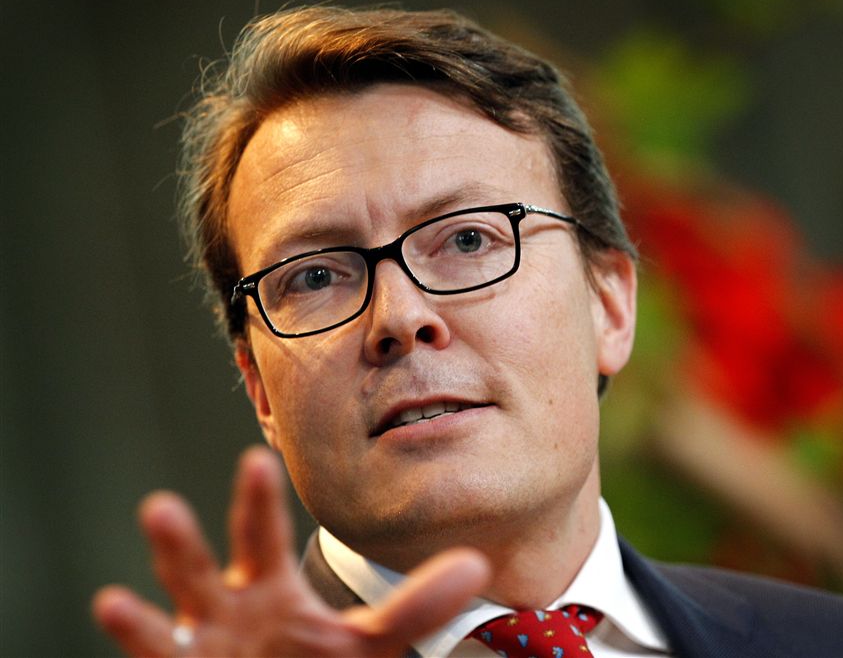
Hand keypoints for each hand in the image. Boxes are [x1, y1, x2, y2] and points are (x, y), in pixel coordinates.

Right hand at [93, 446, 490, 656]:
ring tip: (153, 519)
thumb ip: (417, 607)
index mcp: (269, 584)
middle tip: (164, 498)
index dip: (257, 498)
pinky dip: (139, 632)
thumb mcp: (368, 641)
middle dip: (189, 532)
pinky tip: (115, 602)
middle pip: (210, 560)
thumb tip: (476, 566)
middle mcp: (229, 603)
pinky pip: (157, 653)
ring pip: (179, 596)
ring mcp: (203, 640)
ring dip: (166, 562)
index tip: (255, 455)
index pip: (263, 534)